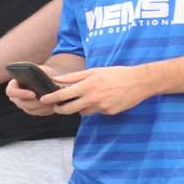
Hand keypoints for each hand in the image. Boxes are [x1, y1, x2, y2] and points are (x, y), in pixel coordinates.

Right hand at [4, 74, 61, 117]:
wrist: (51, 77)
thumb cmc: (44, 72)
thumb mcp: (42, 70)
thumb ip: (38, 75)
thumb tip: (42, 84)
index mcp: (13, 85)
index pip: (10, 91)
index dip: (20, 94)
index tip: (33, 94)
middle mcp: (16, 96)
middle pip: (21, 104)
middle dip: (34, 104)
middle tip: (45, 102)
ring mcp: (23, 104)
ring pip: (30, 110)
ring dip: (41, 108)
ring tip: (52, 104)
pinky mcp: (33, 110)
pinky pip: (38, 113)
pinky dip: (46, 110)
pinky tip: (54, 106)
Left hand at [42, 65, 156, 116]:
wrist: (140, 82)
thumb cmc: (117, 73)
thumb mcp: (95, 71)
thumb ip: (74, 77)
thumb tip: (57, 79)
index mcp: (88, 86)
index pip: (63, 95)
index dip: (51, 98)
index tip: (44, 99)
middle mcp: (93, 98)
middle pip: (69, 109)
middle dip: (60, 109)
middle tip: (56, 107)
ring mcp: (102, 107)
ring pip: (83, 112)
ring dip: (79, 107)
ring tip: (84, 99)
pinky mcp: (109, 112)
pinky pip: (96, 112)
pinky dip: (95, 107)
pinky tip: (103, 99)